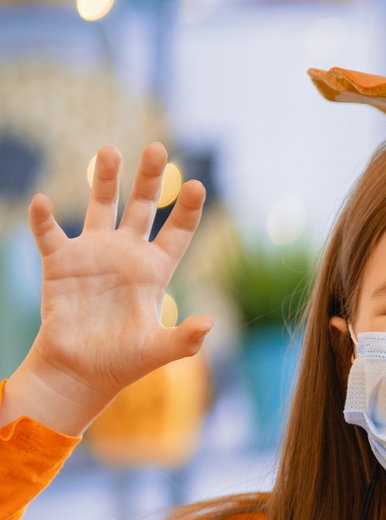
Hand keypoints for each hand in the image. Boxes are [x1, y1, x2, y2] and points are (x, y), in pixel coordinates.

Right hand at [12, 144, 212, 433]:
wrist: (81, 371)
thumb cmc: (123, 362)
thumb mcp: (158, 350)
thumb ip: (184, 339)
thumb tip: (209, 325)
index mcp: (156, 271)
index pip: (178, 233)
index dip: (188, 210)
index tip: (199, 185)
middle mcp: (127, 255)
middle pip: (143, 207)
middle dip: (150, 179)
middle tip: (159, 148)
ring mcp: (93, 254)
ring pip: (101, 206)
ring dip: (105, 179)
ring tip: (111, 149)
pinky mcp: (60, 263)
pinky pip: (50, 234)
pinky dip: (43, 218)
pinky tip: (42, 201)